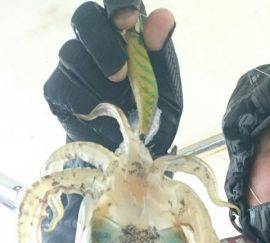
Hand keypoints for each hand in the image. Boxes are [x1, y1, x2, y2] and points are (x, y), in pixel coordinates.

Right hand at [43, 1, 181, 154]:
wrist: (129, 155)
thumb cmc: (149, 117)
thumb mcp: (166, 90)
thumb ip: (161, 55)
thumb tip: (163, 18)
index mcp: (125, 34)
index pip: (116, 3)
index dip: (117, 3)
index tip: (127, 19)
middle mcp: (95, 42)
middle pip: (85, 18)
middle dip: (102, 44)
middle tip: (120, 75)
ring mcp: (73, 64)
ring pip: (72, 54)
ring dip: (96, 84)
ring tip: (116, 107)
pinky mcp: (58, 90)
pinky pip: (63, 86)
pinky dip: (83, 102)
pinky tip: (98, 115)